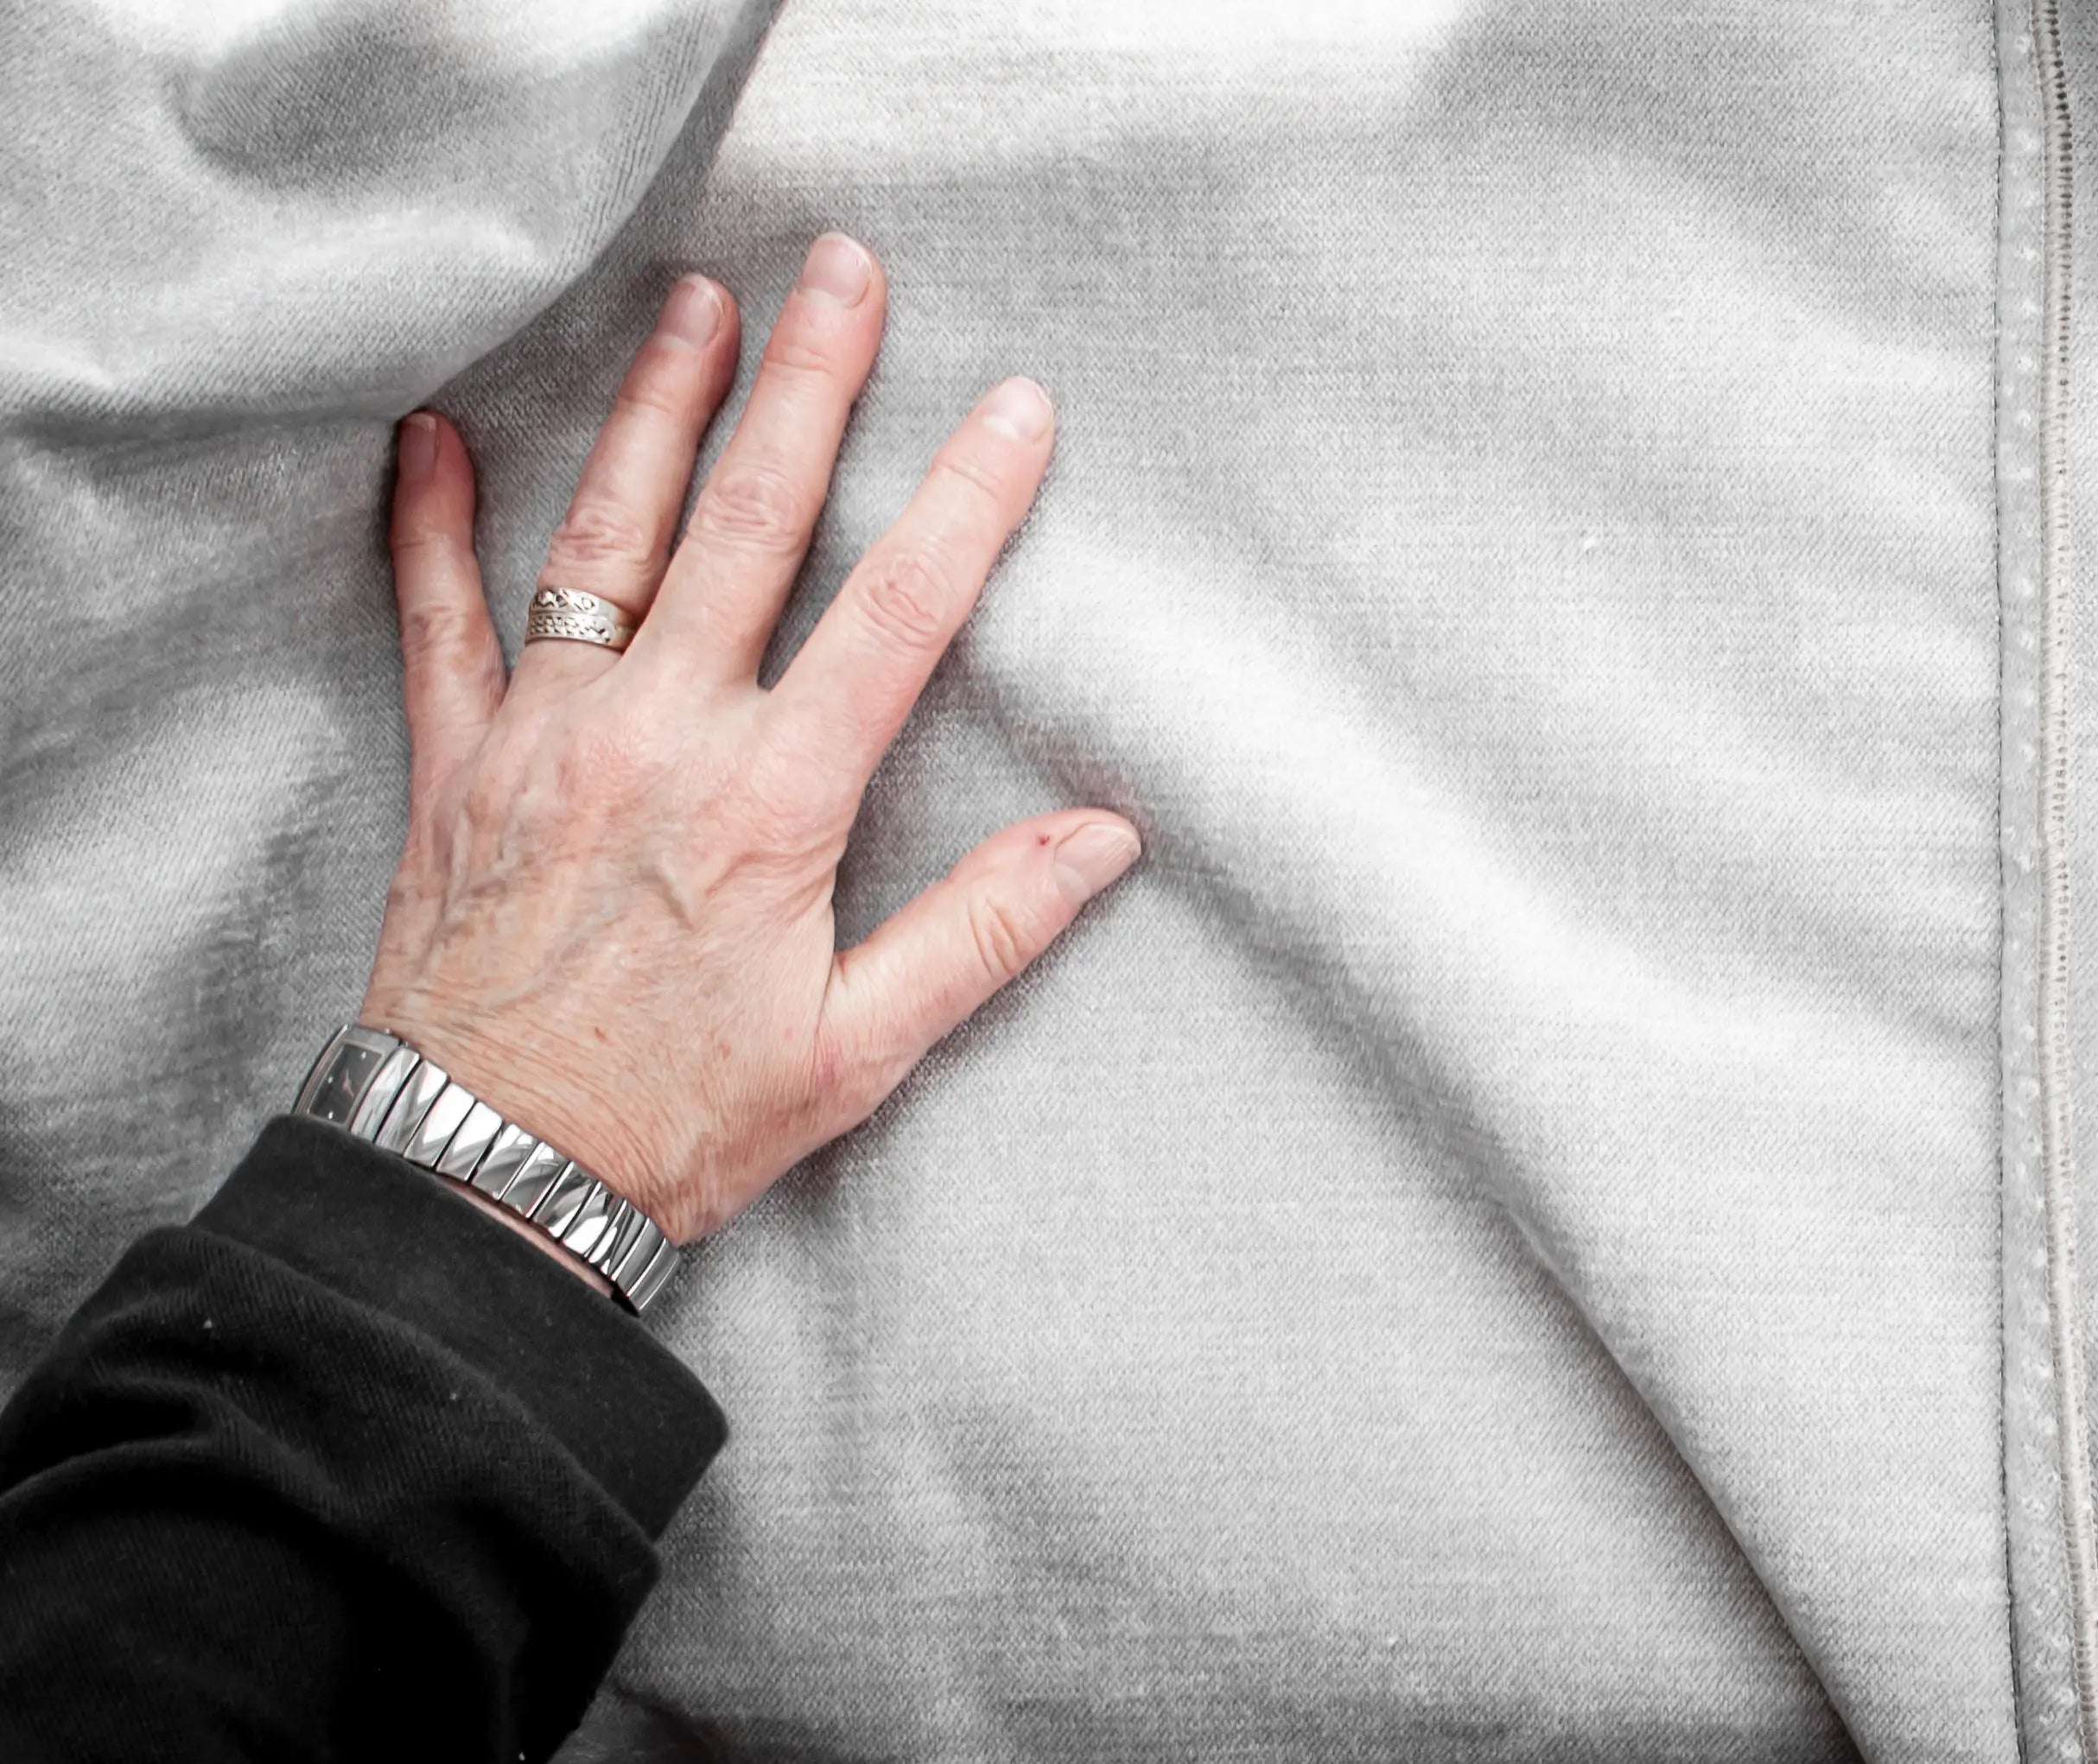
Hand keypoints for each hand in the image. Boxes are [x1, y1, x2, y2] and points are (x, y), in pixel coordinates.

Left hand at [364, 234, 1138, 1254]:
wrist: (486, 1182)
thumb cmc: (682, 1124)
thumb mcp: (862, 1050)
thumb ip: (985, 929)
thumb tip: (1106, 837)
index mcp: (773, 805)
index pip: (895, 616)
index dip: (964, 502)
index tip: (1016, 406)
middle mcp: (661, 740)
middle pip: (748, 526)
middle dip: (806, 387)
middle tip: (844, 272)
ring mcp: (547, 739)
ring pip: (604, 538)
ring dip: (655, 409)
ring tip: (695, 304)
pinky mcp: (455, 765)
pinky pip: (433, 621)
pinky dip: (427, 524)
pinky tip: (432, 437)